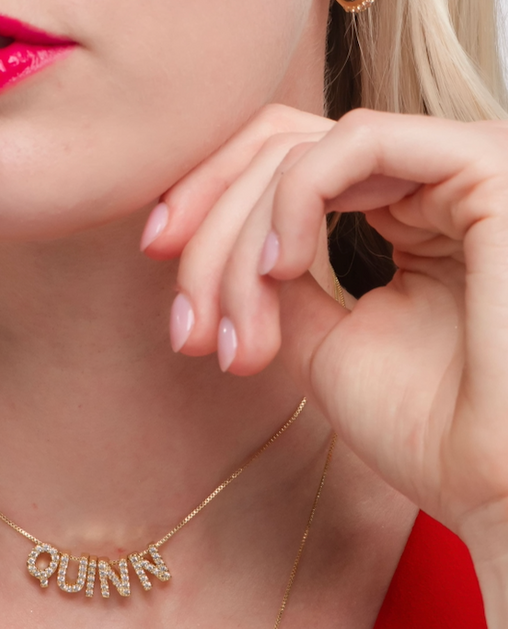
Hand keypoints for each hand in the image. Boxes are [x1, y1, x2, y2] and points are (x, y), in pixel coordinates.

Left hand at [144, 104, 507, 550]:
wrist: (501, 488)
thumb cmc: (430, 432)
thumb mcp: (321, 339)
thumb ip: (274, 274)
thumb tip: (216, 229)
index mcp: (412, 212)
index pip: (290, 160)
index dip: (210, 195)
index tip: (156, 257)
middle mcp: (436, 178)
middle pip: (283, 145)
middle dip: (208, 223)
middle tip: (184, 323)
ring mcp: (462, 165)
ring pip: (305, 150)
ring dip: (241, 240)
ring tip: (233, 334)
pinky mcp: (484, 163)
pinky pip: (355, 141)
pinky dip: (291, 200)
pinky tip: (277, 270)